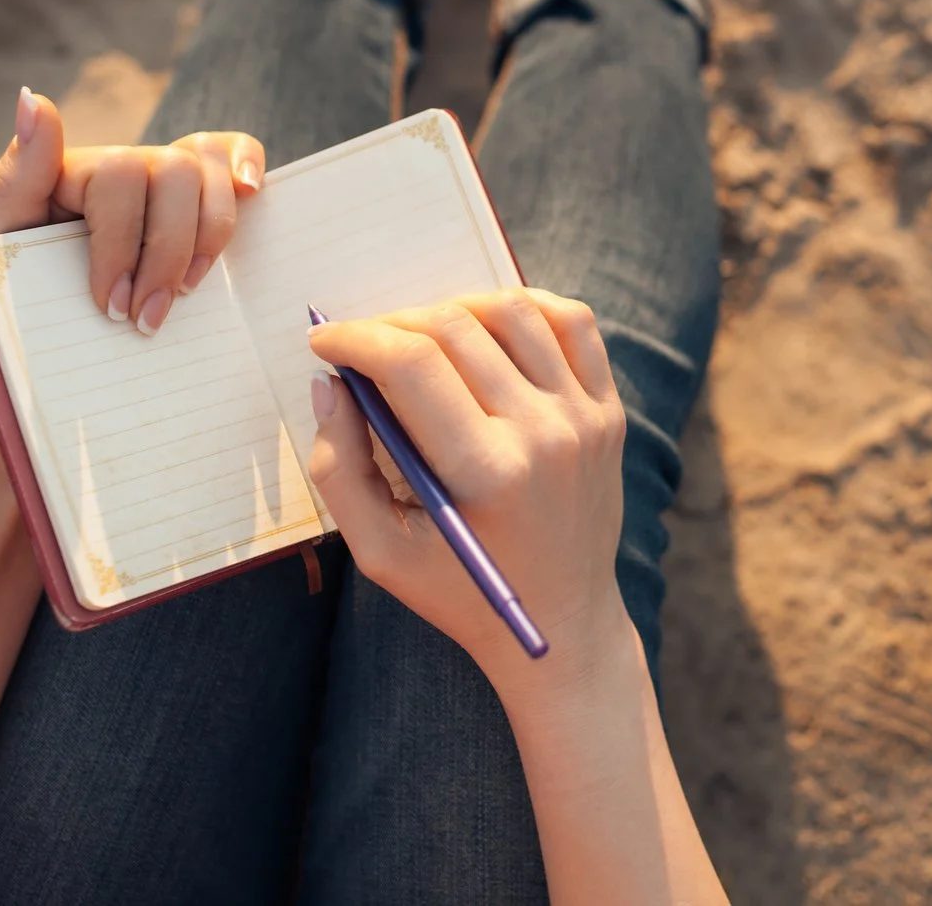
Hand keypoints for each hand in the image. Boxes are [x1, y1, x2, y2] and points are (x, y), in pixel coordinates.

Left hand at [0, 87, 266, 334]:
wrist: (43, 343)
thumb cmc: (22, 293)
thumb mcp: (2, 242)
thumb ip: (16, 175)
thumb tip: (33, 99)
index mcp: (72, 169)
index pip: (116, 178)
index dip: (120, 244)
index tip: (110, 306)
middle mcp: (122, 164)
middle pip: (172, 173)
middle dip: (165, 254)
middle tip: (145, 320)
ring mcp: (161, 176)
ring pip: (206, 173)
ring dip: (207, 238)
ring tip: (184, 294)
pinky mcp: (195, 195)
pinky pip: (229, 151)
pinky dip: (247, 162)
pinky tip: (250, 192)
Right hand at [305, 290, 630, 684]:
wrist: (562, 625)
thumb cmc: (459, 592)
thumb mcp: (380, 552)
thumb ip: (338, 468)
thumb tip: (327, 382)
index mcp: (487, 471)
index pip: (412, 364)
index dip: (355, 338)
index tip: (323, 339)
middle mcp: (544, 434)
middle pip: (455, 329)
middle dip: (391, 323)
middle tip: (362, 345)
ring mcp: (585, 418)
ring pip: (512, 312)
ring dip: (452, 307)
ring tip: (419, 336)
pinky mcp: (608, 411)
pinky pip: (574, 323)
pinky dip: (525, 307)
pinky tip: (487, 326)